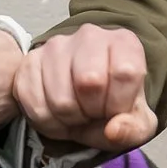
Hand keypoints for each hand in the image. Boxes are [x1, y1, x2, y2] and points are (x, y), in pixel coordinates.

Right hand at [11, 24, 158, 155]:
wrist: (83, 100)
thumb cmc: (113, 106)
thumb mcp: (137, 123)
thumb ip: (133, 129)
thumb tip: (113, 131)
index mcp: (124, 43)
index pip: (126, 72)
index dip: (119, 103)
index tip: (115, 110)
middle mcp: (89, 36)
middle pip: (89, 82)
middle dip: (92, 111)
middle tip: (94, 112)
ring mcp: (55, 46)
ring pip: (60, 99)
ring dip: (69, 118)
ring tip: (77, 113)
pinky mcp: (29, 62)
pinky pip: (35, 104)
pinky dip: (48, 121)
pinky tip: (57, 114)